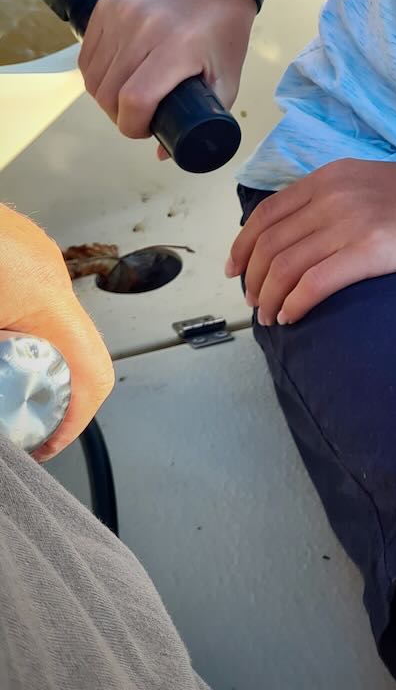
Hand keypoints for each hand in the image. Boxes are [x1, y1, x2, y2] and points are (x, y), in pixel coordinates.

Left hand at [0, 205, 114, 461]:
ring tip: (0, 375)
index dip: (71, 424)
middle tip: (12, 416)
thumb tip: (5, 406)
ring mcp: (30, 251)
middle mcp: (44, 269)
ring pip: (48, 322)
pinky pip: (28, 296)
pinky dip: (15, 326)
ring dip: (26, 357)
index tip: (41, 447)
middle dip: (43, 392)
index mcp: (38, 294)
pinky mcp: (12, 242)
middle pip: (72, 348)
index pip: (92, 372)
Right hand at [78, 0, 256, 158]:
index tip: (145, 130)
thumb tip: (163, 154)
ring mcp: (121, 13)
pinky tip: (118, 75)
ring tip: (130, 96)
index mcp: (177, 48)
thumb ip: (204, 118)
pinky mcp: (107, 5)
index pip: (135, 99)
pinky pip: (87, 54)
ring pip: (93, 76)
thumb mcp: (226, 81)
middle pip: (108, 92)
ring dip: (106, 96)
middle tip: (140, 116)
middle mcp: (145, 28)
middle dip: (120, 116)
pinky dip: (97, 73)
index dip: (133, 126)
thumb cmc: (223, 36)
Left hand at [227, 158, 395, 325]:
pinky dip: (294, 303)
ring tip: (271, 316)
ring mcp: (352, 219)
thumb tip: (304, 233)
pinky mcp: (372, 249)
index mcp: (332, 174)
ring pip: (284, 265)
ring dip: (269, 297)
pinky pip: (314, 283)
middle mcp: (335, 192)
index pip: (267, 212)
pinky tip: (293, 317)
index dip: (243, 245)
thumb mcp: (376, 183)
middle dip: (252, 278)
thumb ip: (338, 197)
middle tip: (253, 302)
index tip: (235, 270)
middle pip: (269, 242)